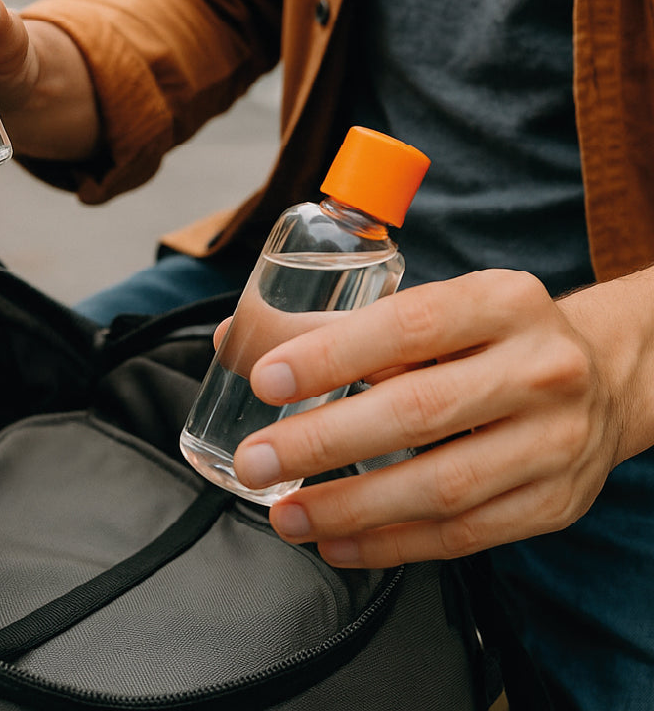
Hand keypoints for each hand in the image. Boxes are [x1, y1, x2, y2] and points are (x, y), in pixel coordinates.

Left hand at [231, 268, 652, 566]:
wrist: (603, 377)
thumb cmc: (494, 336)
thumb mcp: (443, 305)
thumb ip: (348, 323)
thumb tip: (241, 339)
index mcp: (502, 301)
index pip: (408, 326)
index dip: (333, 354)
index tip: (267, 379)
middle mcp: (539, 369)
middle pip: (419, 412)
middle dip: (325, 440)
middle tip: (259, 457)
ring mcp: (553, 441)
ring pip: (441, 486)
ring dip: (350, 507)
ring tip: (287, 513)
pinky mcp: (554, 503)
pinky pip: (465, 536)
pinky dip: (392, 545)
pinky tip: (339, 543)